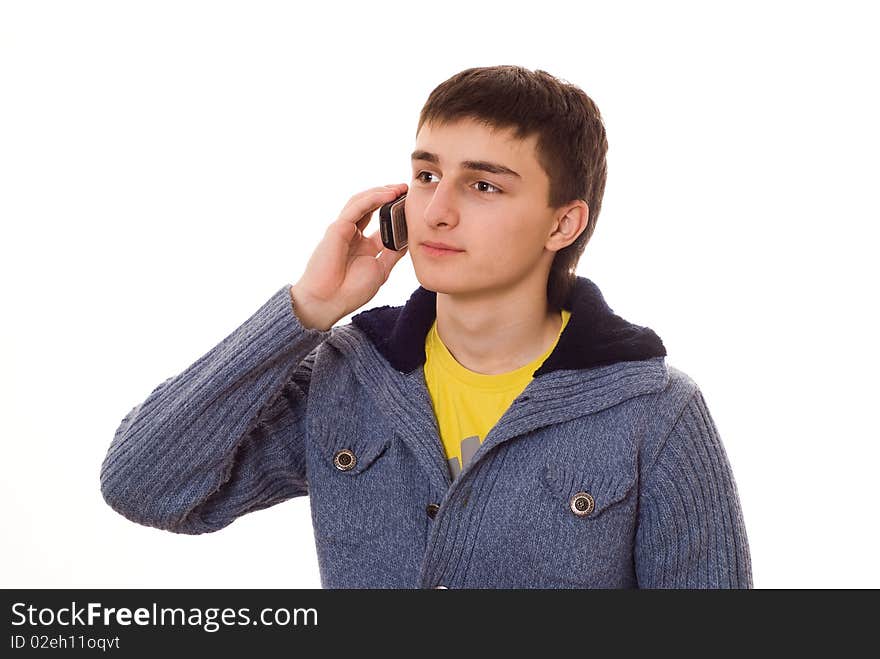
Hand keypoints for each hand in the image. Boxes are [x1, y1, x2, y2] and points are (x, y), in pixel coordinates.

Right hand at [290, 183, 408, 330]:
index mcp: (362, 244)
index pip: (380, 219)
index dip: (394, 209)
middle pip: (370, 206)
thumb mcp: (380, 270)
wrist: (329, 302)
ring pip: (362, 202)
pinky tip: (389, 195)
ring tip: (399, 188)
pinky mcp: (338, 228)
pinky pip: (357, 207)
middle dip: (388, 194)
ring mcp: (344, 229)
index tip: (411, 203)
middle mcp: (353, 234)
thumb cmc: (351, 291)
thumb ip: (392, 254)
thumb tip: (408, 240)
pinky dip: (373, 199)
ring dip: (381, 192)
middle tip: (406, 188)